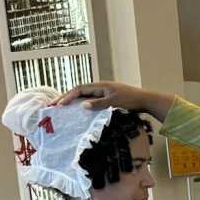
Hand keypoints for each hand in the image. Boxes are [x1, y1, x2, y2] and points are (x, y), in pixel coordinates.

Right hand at [52, 82, 172, 119]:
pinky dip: (83, 107)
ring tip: (61, 110)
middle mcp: (100, 88)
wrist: (145, 100)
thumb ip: (98, 104)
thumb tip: (82, 105)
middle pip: (79, 92)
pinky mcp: (108, 100)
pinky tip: (79, 114)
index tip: (59, 105)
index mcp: (100, 86)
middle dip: (66, 99)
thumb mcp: (114, 103)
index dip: (68, 96)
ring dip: (73, 102)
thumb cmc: (131, 101)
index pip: (79, 89)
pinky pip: (91, 102)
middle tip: (53, 106)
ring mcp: (104, 94)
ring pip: (84, 97)